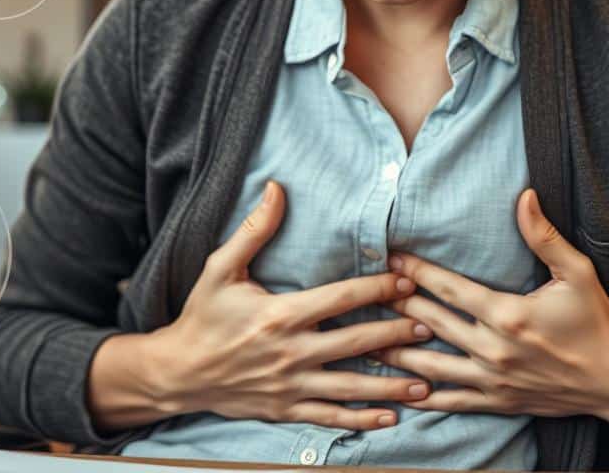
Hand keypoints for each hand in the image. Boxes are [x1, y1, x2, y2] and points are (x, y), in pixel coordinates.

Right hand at [150, 180, 433, 429]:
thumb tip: (276, 188)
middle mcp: (290, 352)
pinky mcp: (285, 409)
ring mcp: (290, 385)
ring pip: (351, 386)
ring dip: (391, 384)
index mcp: (280, 315)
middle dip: (397, 334)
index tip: (407, 281)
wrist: (177, 372)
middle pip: (356, 342)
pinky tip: (391, 417)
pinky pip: (330, 418)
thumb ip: (254, 230)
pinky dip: (362, 420)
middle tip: (431, 326)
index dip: (377, 290)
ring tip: (427, 381)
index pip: (340, 299)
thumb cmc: (202, 316)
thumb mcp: (221, 268)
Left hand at [372, 189, 608, 418]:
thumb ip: (545, 236)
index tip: (390, 258)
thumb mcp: (577, 273)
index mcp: (507, 314)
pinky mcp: (496, 401)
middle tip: (367, 293)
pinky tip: (396, 392)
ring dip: (395, 353)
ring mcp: (492, 379)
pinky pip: (450, 401)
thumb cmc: (596, 324)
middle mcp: (492, 348)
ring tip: (365, 342)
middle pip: (430, 323)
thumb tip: (525, 196)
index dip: (415, 271)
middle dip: (395, 306)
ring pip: (430, 366)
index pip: (448, 288)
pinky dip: (421, 397)